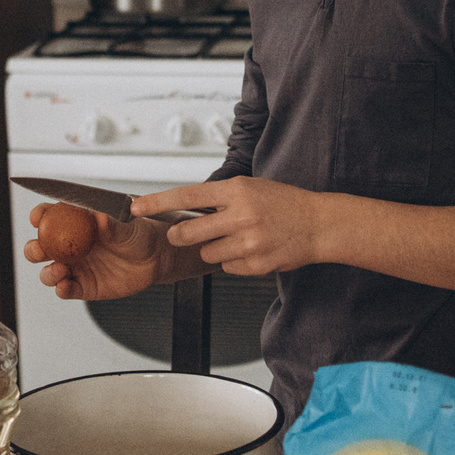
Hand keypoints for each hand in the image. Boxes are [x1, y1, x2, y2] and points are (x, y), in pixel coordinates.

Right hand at [22, 202, 168, 300]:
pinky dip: (61, 288)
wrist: (156, 257)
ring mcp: (75, 267)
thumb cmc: (138, 234)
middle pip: (40, 248)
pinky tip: (65, 286)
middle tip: (42, 250)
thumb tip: (98, 217)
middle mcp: (70, 246)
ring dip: (48, 271)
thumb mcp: (127, 225)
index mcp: (75, 224)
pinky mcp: (84, 286)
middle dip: (35, 249)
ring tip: (60, 269)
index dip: (40, 216)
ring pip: (48, 272)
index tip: (38, 217)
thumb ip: (111, 224)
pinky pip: (66, 289)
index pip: (49, 217)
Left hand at [139, 177, 327, 276]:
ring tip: (237, 238)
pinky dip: (234, 261)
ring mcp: (248, 242)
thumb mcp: (251, 188)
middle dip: (180, 235)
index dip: (157, 202)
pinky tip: (251, 250)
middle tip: (182, 233)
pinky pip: (227, 267)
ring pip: (207, 253)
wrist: (318, 224)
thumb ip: (220, 198)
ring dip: (214, 248)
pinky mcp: (255, 264)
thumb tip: (188, 208)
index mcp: (237, 190)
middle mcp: (240, 215)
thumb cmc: (285, 203)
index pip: (187, 195)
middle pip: (188, 232)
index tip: (136, 206)